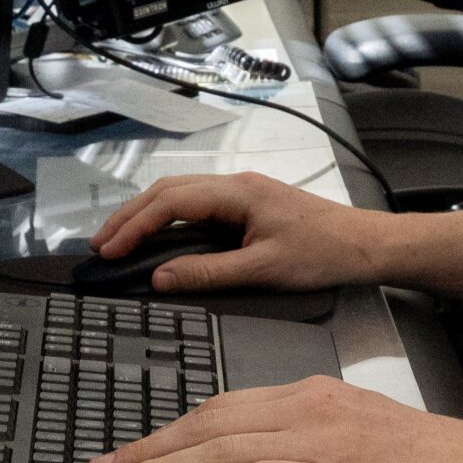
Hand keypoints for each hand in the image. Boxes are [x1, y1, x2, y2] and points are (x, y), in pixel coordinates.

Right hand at [88, 171, 385, 293]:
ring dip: (148, 214)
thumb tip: (160, 277)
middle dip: (131, 215)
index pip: (172, 202)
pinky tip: (159, 236)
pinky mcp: (249, 204)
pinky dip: (169, 218)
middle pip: (170, 191)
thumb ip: (208, 273)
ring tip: (119, 239)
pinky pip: (198, 204)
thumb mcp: (263, 270)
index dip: (135, 225)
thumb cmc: (321, 253)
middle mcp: (237, 185)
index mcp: (238, 193)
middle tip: (100, 244)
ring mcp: (243, 192)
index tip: (108, 250)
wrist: (363, 244)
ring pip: (182, 194)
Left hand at [91, 376, 462, 462]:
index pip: (225, 404)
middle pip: (210, 419)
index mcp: (312, 394)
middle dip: (152, 444)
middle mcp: (308, 406)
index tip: (136, 447)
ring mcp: (317, 436)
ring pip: (221, 444)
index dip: (173, 427)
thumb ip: (305, 440)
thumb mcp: (354, 435)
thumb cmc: (421, 462)